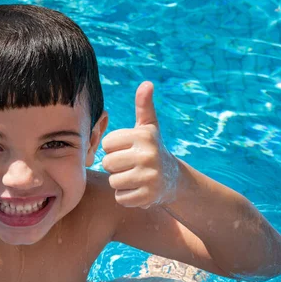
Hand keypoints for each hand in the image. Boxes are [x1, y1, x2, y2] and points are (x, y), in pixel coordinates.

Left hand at [101, 82, 178, 208]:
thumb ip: (143, 105)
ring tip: (134, 176)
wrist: (173, 179)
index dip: (114, 148)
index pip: (107, 144)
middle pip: (108, 163)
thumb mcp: (148, 127)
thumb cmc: (152, 149)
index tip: (128, 149)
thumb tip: (146, 83)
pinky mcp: (148, 197)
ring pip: (113, 181)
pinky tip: (138, 189)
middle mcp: (147, 155)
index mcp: (143, 136)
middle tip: (130, 165)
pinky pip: (120, 198)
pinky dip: (126, 196)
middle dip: (115, 166)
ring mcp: (149, 177)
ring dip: (120, 182)